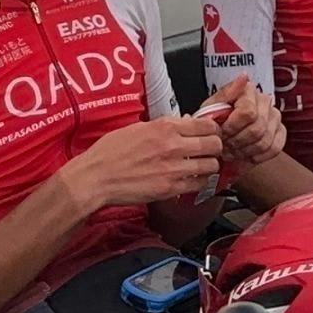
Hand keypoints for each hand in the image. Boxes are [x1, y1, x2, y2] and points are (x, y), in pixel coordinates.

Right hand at [64, 114, 230, 212]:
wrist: (97, 177)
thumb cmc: (111, 152)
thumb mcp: (138, 128)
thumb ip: (164, 126)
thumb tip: (185, 123)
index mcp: (165, 127)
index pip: (207, 124)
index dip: (212, 129)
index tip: (210, 133)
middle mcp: (174, 146)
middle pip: (214, 144)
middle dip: (215, 147)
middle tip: (209, 151)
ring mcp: (174, 169)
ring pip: (211, 166)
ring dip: (209, 166)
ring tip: (201, 166)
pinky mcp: (171, 188)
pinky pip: (199, 185)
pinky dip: (199, 182)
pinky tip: (191, 180)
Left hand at [203, 78, 285, 167]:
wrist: (222, 135)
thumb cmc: (215, 120)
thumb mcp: (210, 107)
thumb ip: (225, 94)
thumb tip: (244, 77)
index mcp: (248, 91)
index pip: (248, 112)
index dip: (233, 127)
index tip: (222, 133)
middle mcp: (265, 101)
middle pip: (257, 128)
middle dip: (238, 142)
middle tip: (225, 146)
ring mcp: (275, 117)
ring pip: (265, 141)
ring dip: (245, 151)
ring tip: (232, 152)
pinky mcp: (281, 132)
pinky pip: (275, 148)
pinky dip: (258, 156)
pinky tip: (246, 155)